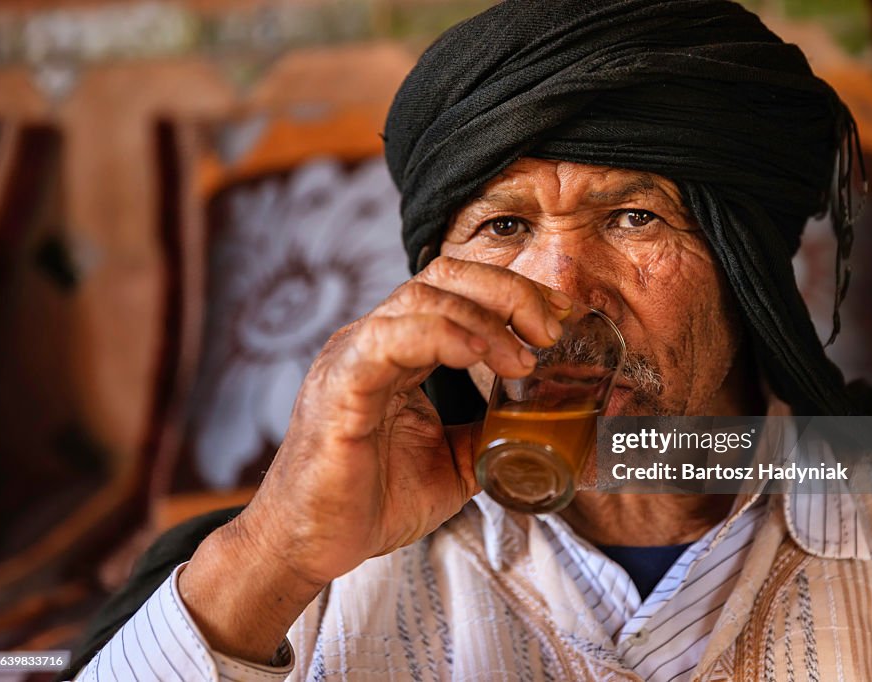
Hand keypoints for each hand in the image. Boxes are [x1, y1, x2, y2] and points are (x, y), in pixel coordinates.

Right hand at [179, 257, 571, 661]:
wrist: (311, 545)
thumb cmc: (369, 500)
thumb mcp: (453, 462)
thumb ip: (488, 432)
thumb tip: (538, 423)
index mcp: (400, 349)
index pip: (459, 289)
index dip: (513, 295)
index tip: (560, 320)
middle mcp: (375, 340)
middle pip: (445, 276)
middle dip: (509, 292)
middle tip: (551, 331)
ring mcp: (353, 358)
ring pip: (420, 296)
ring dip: (485, 317)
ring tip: (524, 358)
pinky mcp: (340, 387)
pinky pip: (388, 340)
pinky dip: (440, 335)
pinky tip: (479, 356)